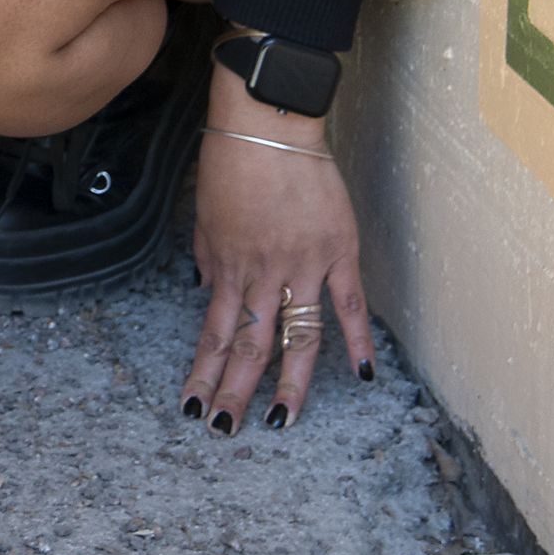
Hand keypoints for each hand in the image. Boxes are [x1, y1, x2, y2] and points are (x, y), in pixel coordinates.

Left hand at [181, 62, 374, 432]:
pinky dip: (355, 340)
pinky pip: (348, 304)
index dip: (204, 370)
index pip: (214, 332)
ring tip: (281, 421)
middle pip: (250, 346)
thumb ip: (209, 259)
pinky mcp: (338, 251)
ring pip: (297, 337)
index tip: (193, 403)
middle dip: (235, 392)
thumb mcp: (205, 214)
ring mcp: (303, 265)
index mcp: (227, 266)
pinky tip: (360, 376)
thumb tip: (209, 295)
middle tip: (224, 432)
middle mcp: (262, 273)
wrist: (268, 122)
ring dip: (288, 384)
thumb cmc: (232, 161)